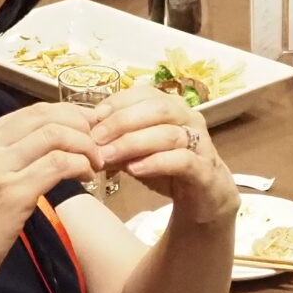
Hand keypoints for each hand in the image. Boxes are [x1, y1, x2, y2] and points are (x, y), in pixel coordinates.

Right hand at [0, 103, 104, 292]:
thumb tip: (36, 150)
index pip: (28, 112)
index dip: (64, 114)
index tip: (84, 128)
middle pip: (44, 116)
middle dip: (80, 124)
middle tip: (97, 142)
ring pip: (55, 135)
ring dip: (85, 145)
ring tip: (95, 162)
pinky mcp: (12, 194)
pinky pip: (58, 164)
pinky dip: (80, 165)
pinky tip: (86, 177)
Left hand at [88, 88, 234, 223]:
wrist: (205, 198)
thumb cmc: (169, 169)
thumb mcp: (138, 153)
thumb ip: (117, 142)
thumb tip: (87, 137)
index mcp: (172, 108)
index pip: (144, 93)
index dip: (117, 103)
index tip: (93, 117)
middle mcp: (189, 119)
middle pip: (157, 108)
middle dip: (122, 121)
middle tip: (96, 139)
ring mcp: (201, 144)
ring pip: (168, 133)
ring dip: (133, 143)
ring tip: (108, 156)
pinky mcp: (205, 170)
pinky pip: (182, 160)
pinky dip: (156, 162)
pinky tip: (135, 169)